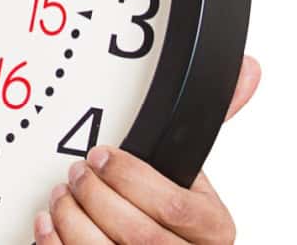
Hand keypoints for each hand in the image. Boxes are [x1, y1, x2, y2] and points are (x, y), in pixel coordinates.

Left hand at [36, 53, 261, 243]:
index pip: (173, 206)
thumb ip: (211, 122)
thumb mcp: (189, 168)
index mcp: (213, 229)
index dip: (130, 178)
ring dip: (73, 219)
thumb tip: (247, 69)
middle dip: (96, 196)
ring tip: (62, 196)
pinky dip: (56, 243)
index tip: (101, 155)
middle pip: (139, 235)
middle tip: (77, 172)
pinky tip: (49, 223)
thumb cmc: (167, 209)